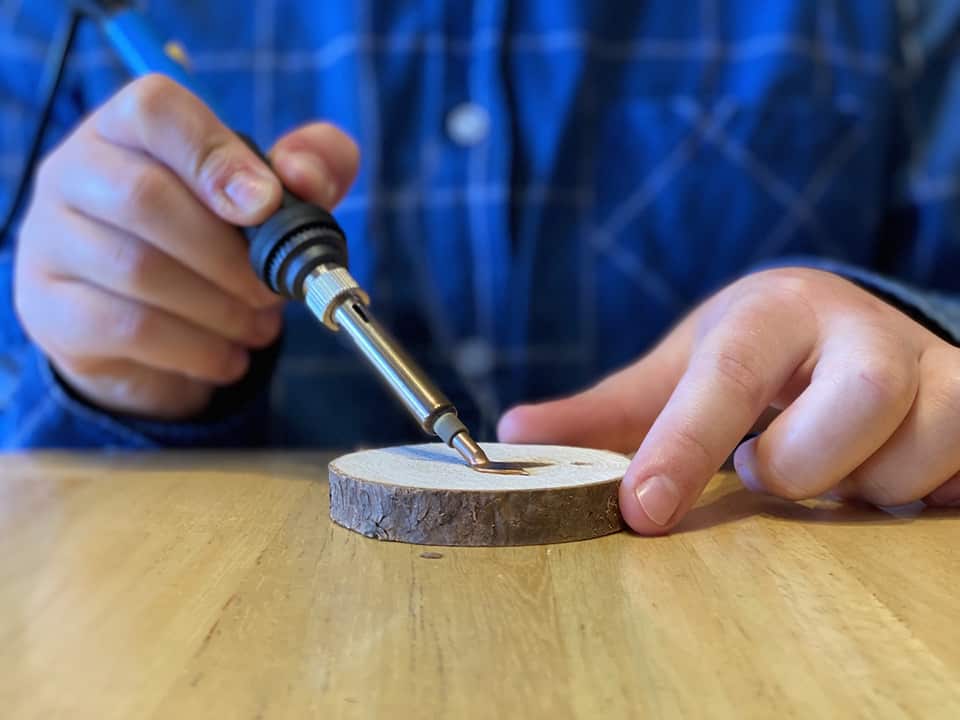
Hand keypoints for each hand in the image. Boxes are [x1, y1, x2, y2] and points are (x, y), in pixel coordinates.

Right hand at [14, 74, 358, 419]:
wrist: (153, 332)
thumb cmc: (217, 243)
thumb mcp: (275, 198)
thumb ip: (312, 168)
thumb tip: (306, 176)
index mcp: (128, 128)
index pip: (154, 109)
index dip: (215, 154)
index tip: (267, 203)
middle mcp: (74, 172)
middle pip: (145, 197)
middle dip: (231, 255)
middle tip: (273, 289)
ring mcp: (52, 241)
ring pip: (138, 269)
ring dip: (222, 308)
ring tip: (258, 324)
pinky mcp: (53, 310)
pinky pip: (131, 328)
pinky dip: (199, 349)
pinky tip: (229, 355)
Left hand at [499, 268, 959, 533]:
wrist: (844, 326)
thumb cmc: (754, 356)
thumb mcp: (680, 371)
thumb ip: (606, 412)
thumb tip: (513, 437)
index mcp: (775, 310)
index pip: (730, 372)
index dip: (685, 443)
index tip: (642, 511)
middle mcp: (861, 330)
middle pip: (856, 402)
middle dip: (801, 462)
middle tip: (767, 469)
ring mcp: (933, 366)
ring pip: (920, 448)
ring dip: (862, 487)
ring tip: (830, 470)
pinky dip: (921, 496)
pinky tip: (885, 482)